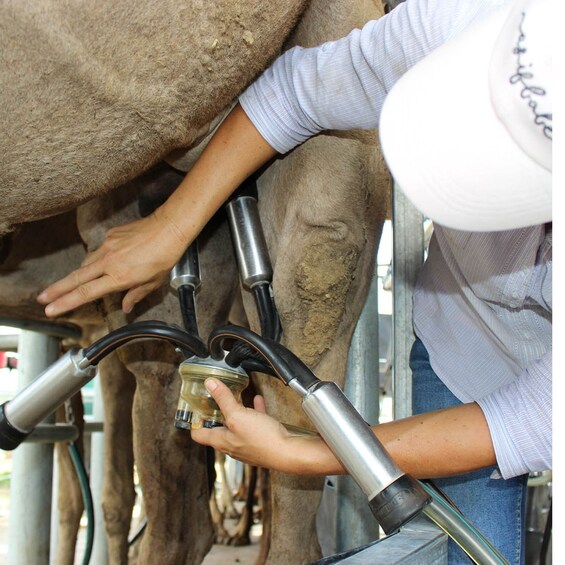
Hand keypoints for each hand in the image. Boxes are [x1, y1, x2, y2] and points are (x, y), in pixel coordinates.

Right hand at [37, 209, 189, 315]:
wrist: (168, 228)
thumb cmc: (164, 256)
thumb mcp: (153, 282)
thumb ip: (136, 295)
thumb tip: (126, 306)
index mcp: (118, 277)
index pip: (86, 293)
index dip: (66, 302)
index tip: (51, 309)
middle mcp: (109, 262)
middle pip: (76, 278)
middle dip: (57, 290)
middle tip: (42, 299)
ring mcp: (108, 246)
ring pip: (86, 263)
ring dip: (78, 274)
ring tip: (71, 284)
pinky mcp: (110, 235)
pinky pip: (99, 250)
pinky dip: (99, 258)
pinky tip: (106, 261)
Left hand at [191, 378, 299, 470]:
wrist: (288, 453)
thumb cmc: (262, 439)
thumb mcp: (238, 415)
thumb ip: (223, 399)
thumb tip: (209, 384)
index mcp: (221, 441)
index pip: (198, 434)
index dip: (194, 422)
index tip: (194, 408)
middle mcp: (232, 445)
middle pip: (218, 429)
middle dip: (216, 413)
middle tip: (214, 399)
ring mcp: (247, 444)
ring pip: (237, 426)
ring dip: (236, 412)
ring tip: (235, 398)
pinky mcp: (261, 441)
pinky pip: (254, 424)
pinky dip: (254, 412)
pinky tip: (257, 401)